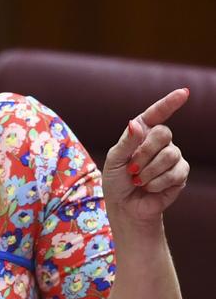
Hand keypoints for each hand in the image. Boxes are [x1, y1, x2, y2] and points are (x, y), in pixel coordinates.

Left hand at [102, 88, 189, 227]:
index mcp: (141, 133)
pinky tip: (149, 187)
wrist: (125, 206)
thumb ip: (126, 142)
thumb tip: (136, 124)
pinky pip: (176, 173)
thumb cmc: (117, 180)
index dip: (170, 102)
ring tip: (138, 180)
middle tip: (131, 169)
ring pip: (170, 154)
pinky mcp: (180, 174)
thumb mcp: (115, 160)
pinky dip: (157, 182)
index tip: (184, 92)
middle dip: (144, 154)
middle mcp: (159, 142)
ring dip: (149, 171)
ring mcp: (172, 156)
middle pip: (163, 134)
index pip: (157, 113)